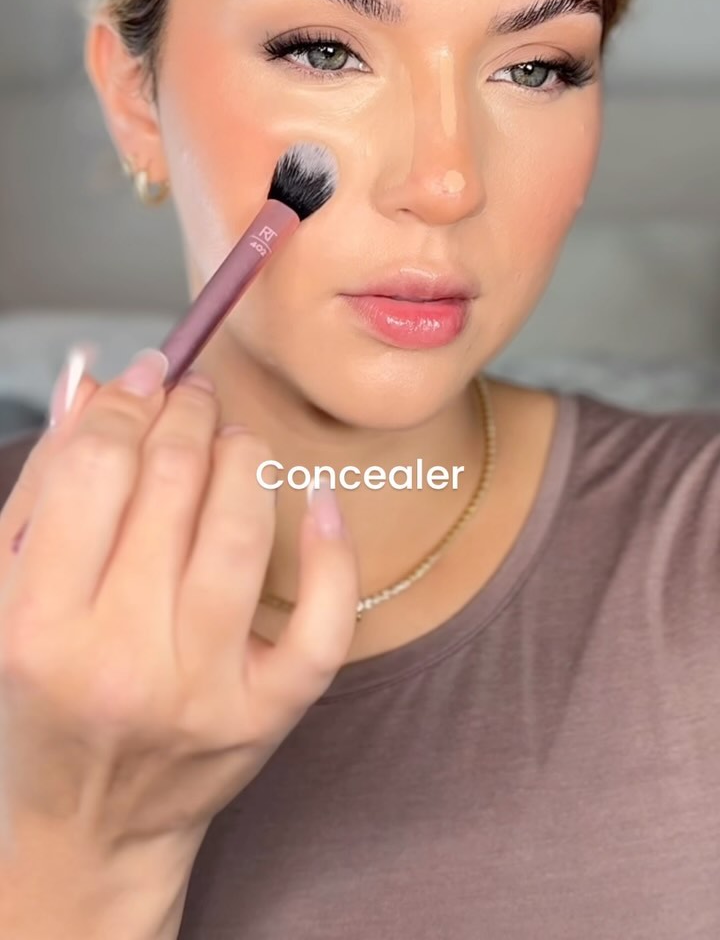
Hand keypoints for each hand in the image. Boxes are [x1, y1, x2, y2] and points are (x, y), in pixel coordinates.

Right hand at [0, 348, 359, 870]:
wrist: (85, 827)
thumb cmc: (40, 697)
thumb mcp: (8, 592)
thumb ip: (46, 483)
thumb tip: (90, 377)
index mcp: (38, 627)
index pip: (96, 471)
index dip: (128, 402)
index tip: (148, 373)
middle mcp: (122, 662)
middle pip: (173, 487)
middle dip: (188, 415)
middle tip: (192, 395)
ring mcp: (203, 693)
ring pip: (245, 533)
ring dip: (246, 458)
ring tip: (233, 442)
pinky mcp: (266, 716)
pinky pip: (325, 619)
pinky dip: (333, 547)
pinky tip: (319, 497)